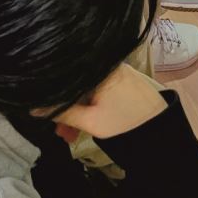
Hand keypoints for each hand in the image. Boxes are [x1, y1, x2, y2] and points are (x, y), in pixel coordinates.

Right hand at [51, 64, 165, 141]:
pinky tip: (85, 122)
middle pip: (76, 81)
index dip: (52, 89)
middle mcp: (106, 62)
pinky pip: (98, 88)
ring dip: (77, 108)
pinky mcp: (123, 80)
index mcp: (98, 66)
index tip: (42, 106)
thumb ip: (61, 112)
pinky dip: (90, 104)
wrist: (164, 133)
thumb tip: (33, 107)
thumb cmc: (126, 123)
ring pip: (87, 87)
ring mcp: (116, 70)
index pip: (67, 70)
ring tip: (70, 135)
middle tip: (59, 130)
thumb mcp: (90, 122)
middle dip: (66, 106)